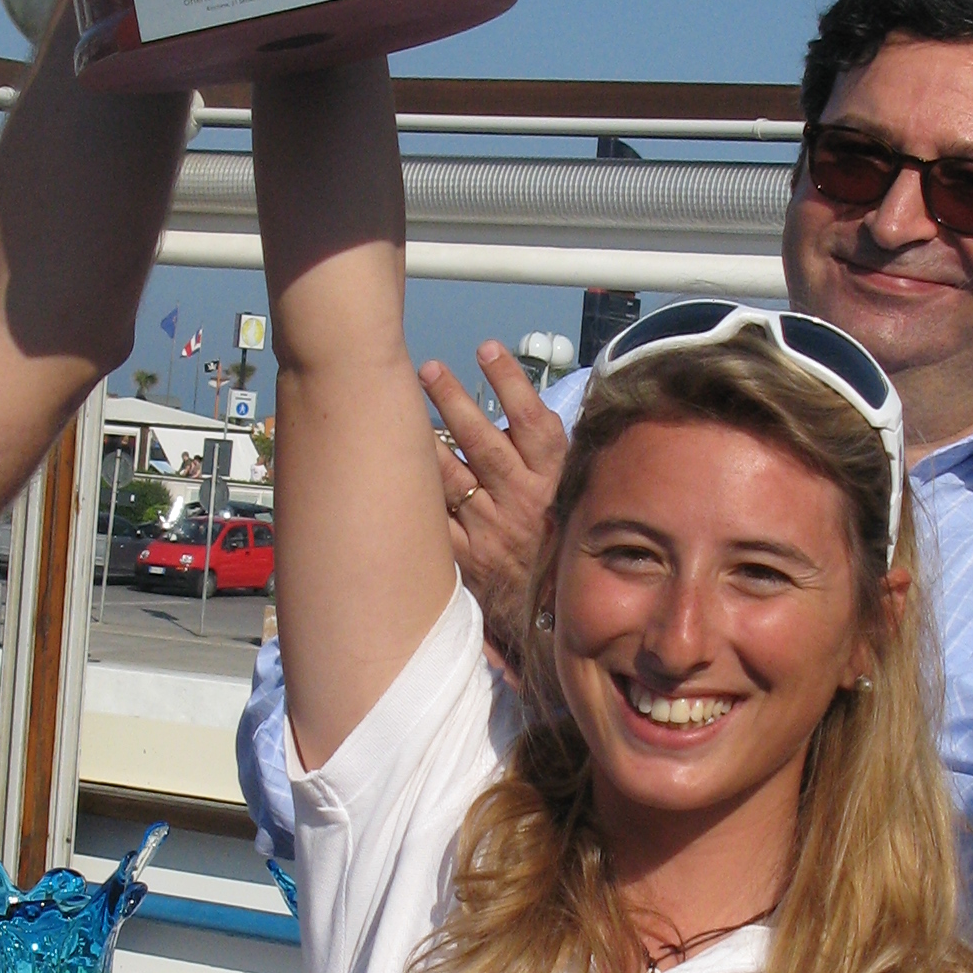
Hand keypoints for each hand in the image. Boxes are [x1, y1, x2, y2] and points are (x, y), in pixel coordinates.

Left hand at [415, 342, 568, 666]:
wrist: (561, 624)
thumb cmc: (569, 551)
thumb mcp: (580, 498)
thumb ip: (558, 456)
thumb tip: (535, 407)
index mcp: (554, 481)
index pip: (532, 420)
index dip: (509, 381)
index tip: (488, 348)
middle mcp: (521, 500)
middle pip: (481, 440)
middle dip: (452, 400)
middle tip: (426, 369)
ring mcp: (489, 529)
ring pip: (449, 475)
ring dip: (424, 439)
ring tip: (399, 407)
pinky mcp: (464, 556)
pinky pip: (432, 518)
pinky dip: (414, 493)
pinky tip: (393, 469)